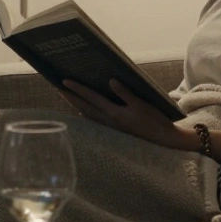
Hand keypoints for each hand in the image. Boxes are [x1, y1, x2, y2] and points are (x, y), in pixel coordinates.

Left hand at [60, 79, 181, 146]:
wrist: (163, 140)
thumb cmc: (154, 120)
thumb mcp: (142, 104)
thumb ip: (125, 93)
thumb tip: (111, 81)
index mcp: (114, 113)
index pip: (91, 98)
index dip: (77, 89)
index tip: (64, 81)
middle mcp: (109, 121)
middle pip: (84, 107)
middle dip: (70, 97)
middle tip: (58, 88)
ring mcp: (111, 127)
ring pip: (88, 115)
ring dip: (76, 106)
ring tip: (67, 97)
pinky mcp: (115, 130)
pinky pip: (95, 121)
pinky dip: (86, 114)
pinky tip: (83, 112)